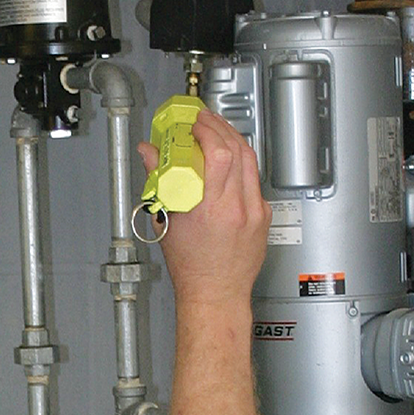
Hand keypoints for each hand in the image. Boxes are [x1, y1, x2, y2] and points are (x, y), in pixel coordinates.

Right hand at [138, 108, 269, 305]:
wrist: (216, 293)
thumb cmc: (192, 267)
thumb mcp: (168, 221)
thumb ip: (158, 181)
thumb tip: (149, 154)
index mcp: (213, 209)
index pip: (219, 154)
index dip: (208, 131)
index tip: (196, 124)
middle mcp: (240, 209)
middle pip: (238, 150)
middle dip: (221, 127)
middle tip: (205, 120)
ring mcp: (256, 212)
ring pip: (251, 161)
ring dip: (233, 140)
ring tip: (217, 133)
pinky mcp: (264, 216)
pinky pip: (254, 179)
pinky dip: (241, 163)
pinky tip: (229, 161)